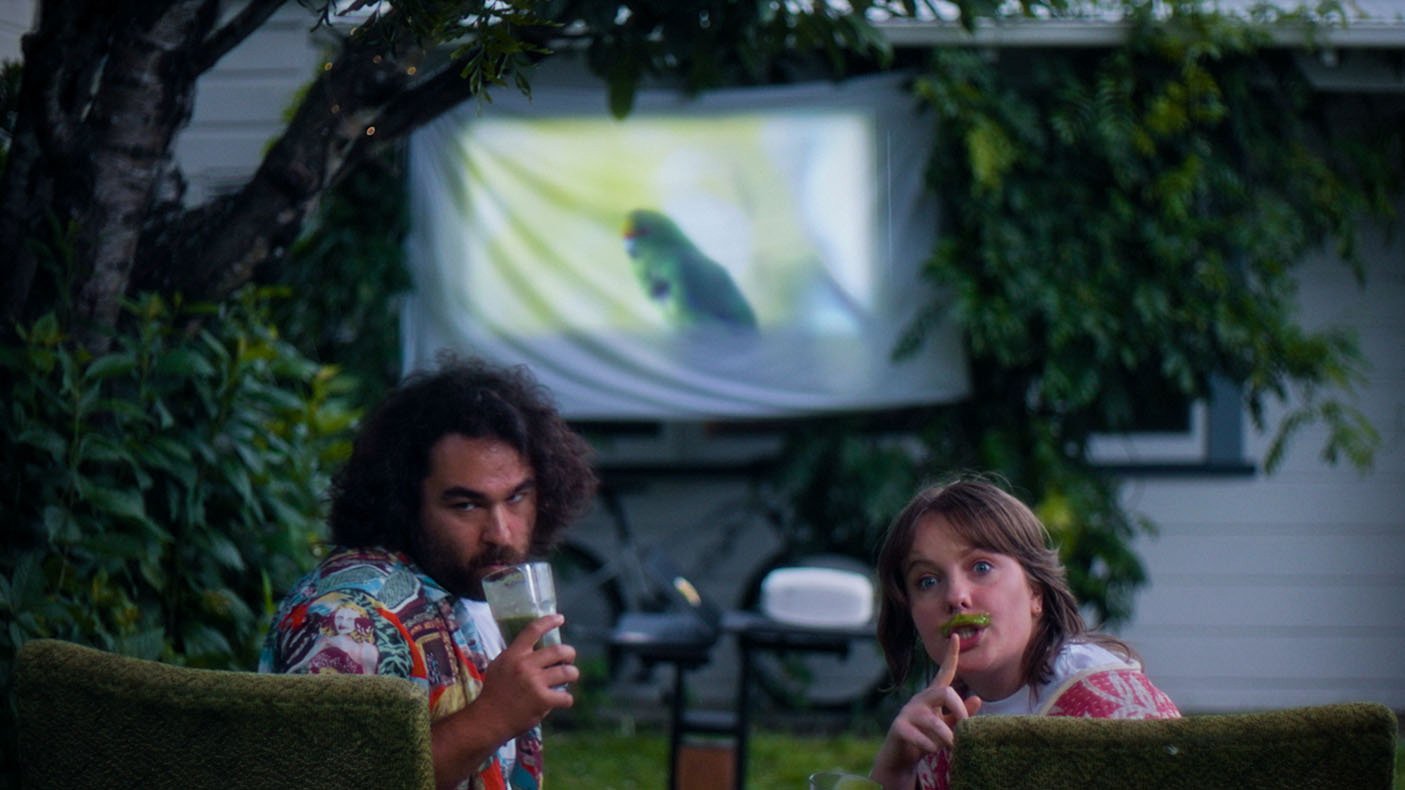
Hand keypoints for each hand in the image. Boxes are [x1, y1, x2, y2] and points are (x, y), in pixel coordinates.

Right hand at [479, 614, 578, 730]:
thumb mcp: (498, 666)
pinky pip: (565, 696)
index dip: (549, 621)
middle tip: (570, 658)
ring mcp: (535, 683)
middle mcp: (525, 665)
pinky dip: (567, 699)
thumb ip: (515, 656)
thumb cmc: (493, 693)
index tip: (560, 618)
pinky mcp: (542, 700)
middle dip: (570, 653)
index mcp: (514, 655)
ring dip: (573, 674)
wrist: (488, 719)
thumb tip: (533, 647)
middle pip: (558, 651)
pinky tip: (563, 700)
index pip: (533, 630)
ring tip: (571, 677)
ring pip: (567, 673)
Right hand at [870, 636, 981, 788]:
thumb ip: (960, 715)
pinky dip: (932, 747)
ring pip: (935, 722)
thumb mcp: (946, 727)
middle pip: (945, 692)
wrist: (900, 758)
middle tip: (965, 729)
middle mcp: (920, 699)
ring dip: (947, 739)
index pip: (944, 673)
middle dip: (960, 710)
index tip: (954, 636)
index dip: (950, 655)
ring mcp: (907, 712)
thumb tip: (978, 698)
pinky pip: (923, 738)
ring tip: (950, 748)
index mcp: (933, 697)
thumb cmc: (926, 740)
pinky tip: (930, 750)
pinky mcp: (898, 727)